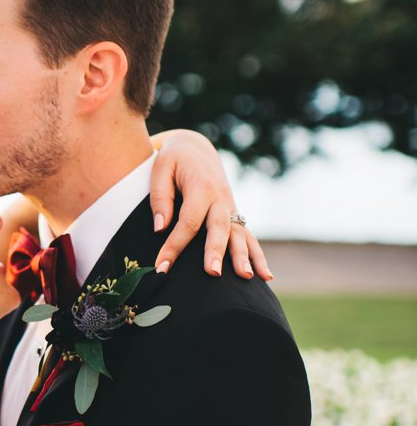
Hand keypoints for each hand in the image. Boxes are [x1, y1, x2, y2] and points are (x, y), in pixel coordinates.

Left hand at [149, 131, 272, 280]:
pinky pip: (248, 237)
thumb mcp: (160, 170)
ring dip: (244, 257)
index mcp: (201, 186)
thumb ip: (160, 199)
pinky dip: (257, 256)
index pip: (188, 221)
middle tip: (213, 273)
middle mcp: (220, 198)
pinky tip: (265, 276)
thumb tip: (160, 229)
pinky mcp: (234, 215)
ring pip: (240, 235)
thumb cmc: (173, 160)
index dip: (174, 245)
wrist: (195, 148)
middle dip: (216, 252)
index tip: (161, 266)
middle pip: (219, 228)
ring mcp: (230, 207)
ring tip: (246, 277)